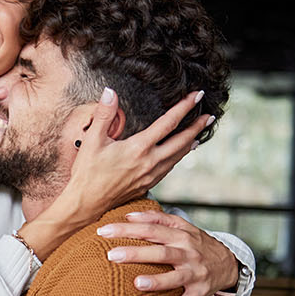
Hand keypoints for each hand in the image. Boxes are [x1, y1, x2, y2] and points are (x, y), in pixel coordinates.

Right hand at [63, 89, 212, 217]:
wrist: (85, 203)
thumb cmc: (87, 173)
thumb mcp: (92, 140)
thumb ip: (104, 114)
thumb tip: (110, 92)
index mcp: (139, 148)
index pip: (168, 123)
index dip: (184, 107)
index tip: (196, 95)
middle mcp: (150, 161)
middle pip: (182, 141)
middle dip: (197, 127)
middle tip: (209, 116)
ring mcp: (150, 175)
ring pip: (178, 157)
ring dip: (190, 143)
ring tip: (199, 135)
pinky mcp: (147, 184)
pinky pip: (168, 168)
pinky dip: (178, 158)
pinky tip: (177, 156)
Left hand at [97, 210, 239, 295]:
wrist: (229, 262)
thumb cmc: (196, 243)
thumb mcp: (182, 226)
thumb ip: (157, 218)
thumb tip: (129, 215)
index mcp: (179, 235)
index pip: (150, 229)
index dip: (126, 229)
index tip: (103, 231)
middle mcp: (187, 252)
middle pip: (160, 251)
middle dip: (136, 253)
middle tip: (112, 255)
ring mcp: (194, 272)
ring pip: (175, 277)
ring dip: (157, 281)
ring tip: (138, 284)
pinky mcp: (200, 291)